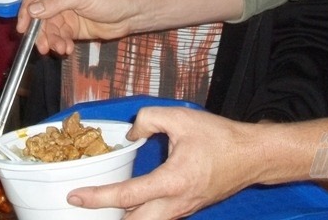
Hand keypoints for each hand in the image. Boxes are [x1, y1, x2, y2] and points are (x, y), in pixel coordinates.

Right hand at [17, 0, 141, 55]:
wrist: (133, 13)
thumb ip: (56, 3)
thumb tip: (32, 9)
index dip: (26, 10)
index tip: (22, 27)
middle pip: (41, 16)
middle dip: (41, 32)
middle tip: (43, 46)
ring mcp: (67, 13)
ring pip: (50, 29)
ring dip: (52, 41)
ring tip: (61, 49)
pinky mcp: (74, 29)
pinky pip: (60, 38)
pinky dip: (61, 45)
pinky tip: (68, 49)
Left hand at [65, 107, 258, 219]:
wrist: (252, 156)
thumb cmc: (219, 137)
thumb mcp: (180, 118)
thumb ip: (148, 119)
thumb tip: (130, 134)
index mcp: (173, 182)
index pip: (127, 196)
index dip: (97, 197)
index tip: (75, 196)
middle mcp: (176, 203)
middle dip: (106, 218)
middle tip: (82, 208)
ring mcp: (182, 210)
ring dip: (123, 218)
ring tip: (99, 207)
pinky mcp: (186, 209)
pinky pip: (157, 218)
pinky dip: (137, 215)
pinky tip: (124, 205)